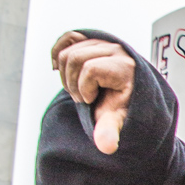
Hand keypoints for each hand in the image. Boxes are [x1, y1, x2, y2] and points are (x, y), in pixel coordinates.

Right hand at [51, 32, 134, 154]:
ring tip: (78, 87)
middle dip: (72, 82)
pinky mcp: (92, 39)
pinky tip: (58, 67)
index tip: (94, 100)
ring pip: (68, 50)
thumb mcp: (116, 118)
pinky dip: (58, 52)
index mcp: (124, 66)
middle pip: (75, 57)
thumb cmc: (121, 106)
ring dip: (66, 73)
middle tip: (82, 97)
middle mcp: (116, 49)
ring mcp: (103, 42)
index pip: (91, 69)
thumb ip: (110, 129)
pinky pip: (68, 37)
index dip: (86, 88)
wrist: (126, 93)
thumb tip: (106, 147)